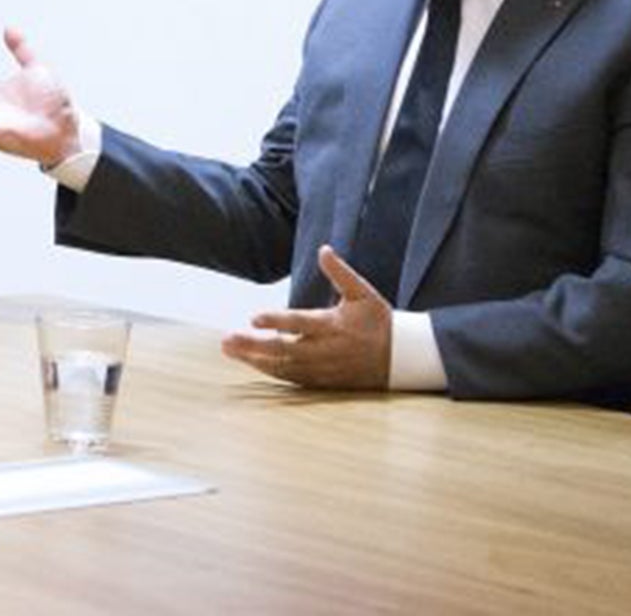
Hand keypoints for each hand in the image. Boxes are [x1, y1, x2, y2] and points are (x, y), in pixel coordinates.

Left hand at [220, 245, 391, 389]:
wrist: (403, 358)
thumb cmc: (379, 321)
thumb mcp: (363, 292)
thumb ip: (341, 272)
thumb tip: (324, 249)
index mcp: (334, 326)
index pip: (300, 323)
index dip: (276, 321)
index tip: (253, 318)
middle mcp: (326, 350)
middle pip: (284, 350)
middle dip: (253, 345)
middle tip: (227, 340)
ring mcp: (324, 368)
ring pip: (285, 367)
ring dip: (256, 360)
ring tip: (231, 351)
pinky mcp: (325, 381)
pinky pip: (294, 379)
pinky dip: (272, 372)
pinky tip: (253, 363)